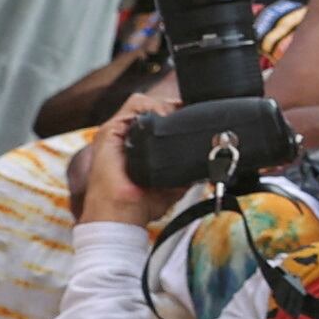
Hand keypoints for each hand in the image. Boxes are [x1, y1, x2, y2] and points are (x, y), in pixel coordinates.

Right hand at [72, 83, 183, 225]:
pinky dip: (153, 107)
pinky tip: (163, 120)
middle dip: (175, 109)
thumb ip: (187, 171)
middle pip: (154, 108)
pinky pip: (134, 105)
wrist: (122, 215)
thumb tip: (209, 164)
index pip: (160, 118)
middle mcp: (127, 136)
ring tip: (176, 122)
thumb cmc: (142, 203)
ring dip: (165, 107)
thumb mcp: (175, 184)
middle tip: (191, 119)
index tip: (197, 119)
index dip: (179, 114)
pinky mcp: (109, 131)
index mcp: (140, 146)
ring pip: (145, 103)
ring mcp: (117, 132)